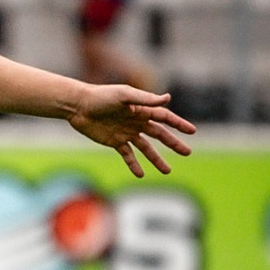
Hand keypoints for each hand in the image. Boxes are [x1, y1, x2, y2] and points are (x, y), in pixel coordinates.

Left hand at [67, 86, 195, 177]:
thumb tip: (168, 98)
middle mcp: (136, 122)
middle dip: (173, 144)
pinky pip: (127, 155)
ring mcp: (126, 133)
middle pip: (159, 135)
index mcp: (141, 110)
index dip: (178, 124)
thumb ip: (144, 99)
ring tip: (167, 171)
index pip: (165, 118)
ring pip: (146, 148)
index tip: (192, 132)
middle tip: (187, 153)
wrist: (77, 106)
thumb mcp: (123, 95)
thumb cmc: (100, 97)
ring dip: (156, 159)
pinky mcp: (114, 142)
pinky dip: (134, 164)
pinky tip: (140, 174)